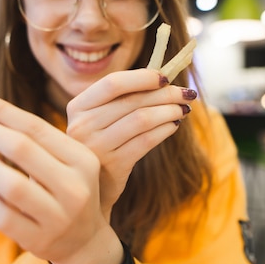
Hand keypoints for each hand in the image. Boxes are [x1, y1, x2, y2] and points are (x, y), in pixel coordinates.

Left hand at [0, 93, 115, 263]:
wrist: (84, 241)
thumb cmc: (66, 190)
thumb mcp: (66, 162)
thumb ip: (35, 138)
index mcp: (83, 160)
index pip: (37, 127)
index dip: (4, 111)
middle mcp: (75, 188)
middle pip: (22, 148)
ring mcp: (58, 217)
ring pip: (8, 184)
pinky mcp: (38, 240)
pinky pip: (0, 213)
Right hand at [66, 69, 195, 215]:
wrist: (88, 186)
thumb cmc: (100, 144)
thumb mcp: (98, 119)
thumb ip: (121, 98)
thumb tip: (162, 78)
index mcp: (78, 107)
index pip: (113, 83)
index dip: (142, 77)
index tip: (165, 77)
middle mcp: (83, 125)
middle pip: (133, 101)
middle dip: (166, 94)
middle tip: (186, 94)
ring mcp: (97, 147)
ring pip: (143, 119)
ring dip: (169, 111)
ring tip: (183, 109)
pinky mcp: (113, 166)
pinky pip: (146, 141)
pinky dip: (165, 130)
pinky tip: (173, 126)